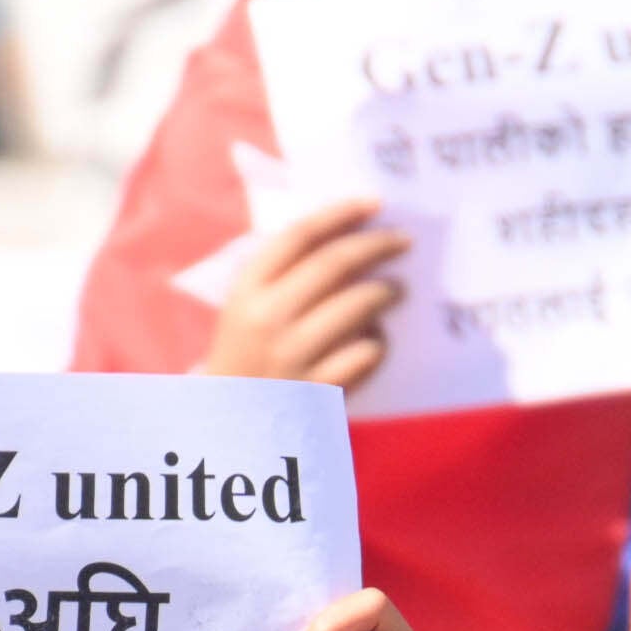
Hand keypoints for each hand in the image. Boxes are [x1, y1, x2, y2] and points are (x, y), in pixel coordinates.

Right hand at [197, 194, 406, 389]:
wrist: (227, 426)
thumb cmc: (246, 356)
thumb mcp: (246, 308)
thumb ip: (283, 273)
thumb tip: (346, 234)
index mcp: (247, 289)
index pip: (300, 235)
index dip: (342, 213)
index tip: (375, 203)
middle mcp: (268, 317)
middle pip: (335, 263)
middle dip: (377, 245)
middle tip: (403, 242)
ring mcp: (293, 356)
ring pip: (358, 306)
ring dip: (386, 292)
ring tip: (396, 291)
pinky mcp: (318, 391)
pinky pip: (366, 353)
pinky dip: (379, 343)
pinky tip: (378, 341)